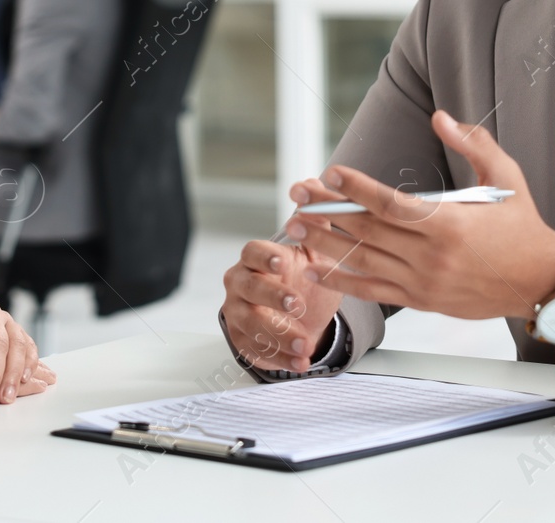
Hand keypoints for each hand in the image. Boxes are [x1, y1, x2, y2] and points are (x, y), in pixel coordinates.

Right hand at [221, 238, 341, 373]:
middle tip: (297, 305)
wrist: (304, 316)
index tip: (282, 262)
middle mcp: (241, 284)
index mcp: (256, 259)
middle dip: (272, 297)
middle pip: (248, 287)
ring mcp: (238, 314)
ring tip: (306, 343)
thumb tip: (312, 193)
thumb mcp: (315, 254)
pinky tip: (300, 361)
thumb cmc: (304, 280)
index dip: (265, 257)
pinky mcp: (243, 341)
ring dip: (279, 334)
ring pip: (250, 324)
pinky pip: (256, 351)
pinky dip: (281, 359)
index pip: (252, 252)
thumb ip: (315, 225)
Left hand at [283, 110, 554, 321]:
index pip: (391, 204)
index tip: (330, 173)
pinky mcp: (421, 300)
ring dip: (325, 243)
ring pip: (363, 261)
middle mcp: (432, 256)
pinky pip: (372, 291)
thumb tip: (440, 117)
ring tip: (294, 226)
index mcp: (450, 224)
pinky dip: (341, 281)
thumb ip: (473, 143)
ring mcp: (424, 282)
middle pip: (368, 230)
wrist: (541, 282)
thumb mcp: (506, 176)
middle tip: (297, 193)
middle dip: (327, 210)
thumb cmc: (523, 226)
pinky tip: (314, 269)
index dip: (356, 188)